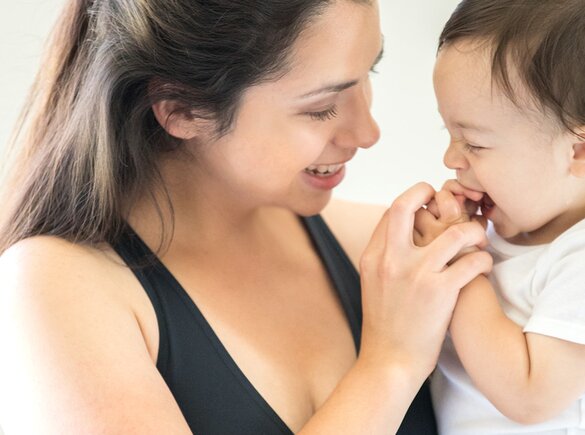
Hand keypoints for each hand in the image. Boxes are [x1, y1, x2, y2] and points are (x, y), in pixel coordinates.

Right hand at [359, 183, 492, 379]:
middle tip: (445, 199)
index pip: (391, 212)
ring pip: (454, 232)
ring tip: (479, 239)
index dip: (412, 201)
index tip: (427, 205)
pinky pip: (472, 261)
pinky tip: (484, 266)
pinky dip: (484, 259)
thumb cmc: (385, 324)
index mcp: (372, 256)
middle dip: (427, 192)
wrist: (389, 361)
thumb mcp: (372, 283)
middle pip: (406, 205)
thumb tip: (400, 231)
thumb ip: (384, 256)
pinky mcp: (439, 291)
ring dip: (473, 231)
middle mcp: (391, 259)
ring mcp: (415, 274)